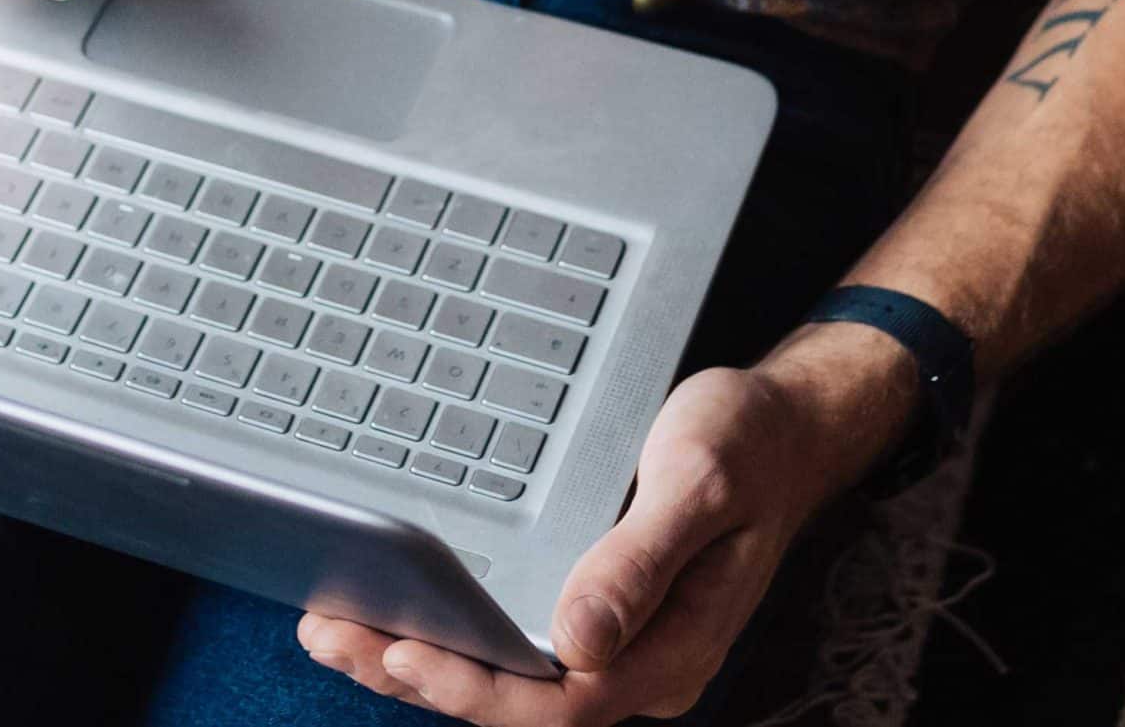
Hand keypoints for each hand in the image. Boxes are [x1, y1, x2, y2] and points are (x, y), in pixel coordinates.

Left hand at [300, 326, 918, 724]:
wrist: (791, 426)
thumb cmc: (752, 445)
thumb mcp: (700, 485)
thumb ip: (640, 562)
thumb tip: (579, 642)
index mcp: (673, 649)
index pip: (559, 703)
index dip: (474, 686)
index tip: (403, 647)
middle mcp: (642, 663)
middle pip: (519, 704)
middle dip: (421, 677)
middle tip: (335, 635)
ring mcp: (621, 647)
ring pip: (509, 683)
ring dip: (420, 665)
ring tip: (334, 633)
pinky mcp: (600, 620)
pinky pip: (518, 651)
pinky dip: (453, 638)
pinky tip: (397, 616)